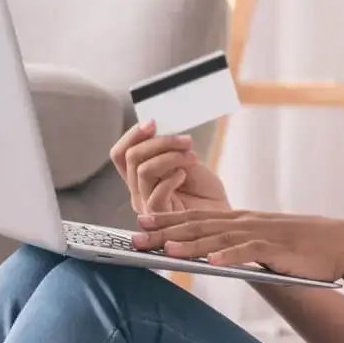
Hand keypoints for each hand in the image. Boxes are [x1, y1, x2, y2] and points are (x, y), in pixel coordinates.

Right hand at [110, 119, 230, 217]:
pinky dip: (171, 178)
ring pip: (143, 170)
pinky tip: (185, 175)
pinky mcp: (160, 217)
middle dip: (160, 142)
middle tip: (185, 141)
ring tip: (192, 156)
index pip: (120, 154)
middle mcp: (138, 191)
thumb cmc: (205, 194)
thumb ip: (170, 151)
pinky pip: (156, 193)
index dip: (132, 135)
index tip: (153, 123)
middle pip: (131, 157)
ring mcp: (146, 205)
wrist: (223, 219)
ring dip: (170, 156)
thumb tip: (159, 131)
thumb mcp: (186, 162)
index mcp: (140, 178)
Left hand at [131, 208, 343, 284]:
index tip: (140, 223)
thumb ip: (236, 247)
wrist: (339, 244)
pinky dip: (230, 257)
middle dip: (165, 232)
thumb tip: (209, 259)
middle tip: (136, 237)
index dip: (167, 219)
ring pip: (218, 237)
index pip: (196, 218)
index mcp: (240, 220)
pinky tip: (211, 263)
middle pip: (198, 226)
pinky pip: (249, 252)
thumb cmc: (299, 247)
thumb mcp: (261, 244)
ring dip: (190, 244)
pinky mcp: (278, 249)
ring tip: (164, 250)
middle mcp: (245, 222)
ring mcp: (261, 234)